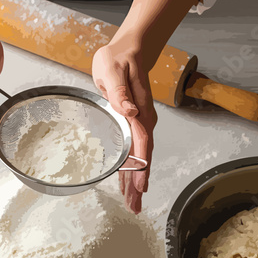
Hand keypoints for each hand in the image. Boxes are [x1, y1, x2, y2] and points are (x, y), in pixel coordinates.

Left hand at [92, 40, 156, 213]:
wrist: (128, 51)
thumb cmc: (118, 60)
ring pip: (141, 158)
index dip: (141, 167)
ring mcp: (141, 125)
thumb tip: (131, 112)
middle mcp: (143, 121)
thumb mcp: (113, 71)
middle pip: (144, 158)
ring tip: (132, 202)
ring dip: (136, 180)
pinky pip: (135, 152)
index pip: (142, 144)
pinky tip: (127, 182)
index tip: (140, 186)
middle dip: (139, 183)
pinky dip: (131, 168)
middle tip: (134, 206)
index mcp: (139, 111)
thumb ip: (120, 92)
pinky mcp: (134, 126)